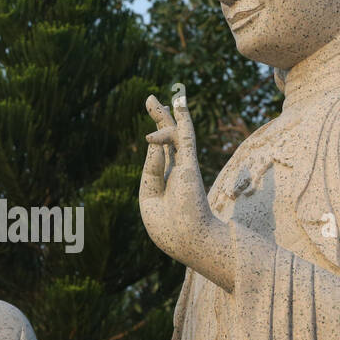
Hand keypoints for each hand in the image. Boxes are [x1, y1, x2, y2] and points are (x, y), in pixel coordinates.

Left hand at [139, 93, 233, 289]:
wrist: (189, 240)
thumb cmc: (169, 229)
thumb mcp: (150, 198)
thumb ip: (151, 168)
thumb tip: (152, 140)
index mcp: (166, 185)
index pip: (158, 158)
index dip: (154, 144)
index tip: (150, 139)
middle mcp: (177, 173)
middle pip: (166, 140)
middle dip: (159, 120)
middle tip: (150, 101)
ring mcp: (184, 167)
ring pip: (174, 134)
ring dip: (162, 115)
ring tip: (151, 99)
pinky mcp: (190, 164)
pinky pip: (185, 137)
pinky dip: (182, 119)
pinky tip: (178, 103)